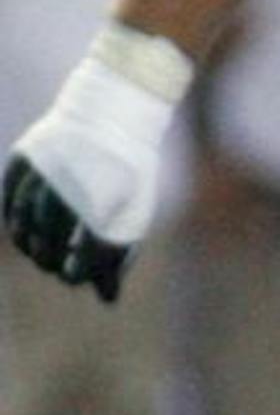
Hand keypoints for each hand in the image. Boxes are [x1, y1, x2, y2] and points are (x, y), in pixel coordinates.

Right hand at [3, 150, 132, 300]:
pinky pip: (11, 192)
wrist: (114, 112)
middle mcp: (77, 183)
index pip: (90, 250)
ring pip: (26, 215)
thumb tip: (109, 302)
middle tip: (51, 266)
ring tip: (36, 252)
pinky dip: (12, 214)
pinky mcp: (28, 155)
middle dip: (49, 257)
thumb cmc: (128, 172)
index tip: (74, 278)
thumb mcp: (133, 211)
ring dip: (27, 240)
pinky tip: (19, 228)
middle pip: (53, 234)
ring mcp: (48, 166)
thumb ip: (117, 257)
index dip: (79, 271)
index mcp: (112, 198)